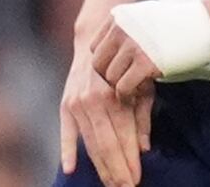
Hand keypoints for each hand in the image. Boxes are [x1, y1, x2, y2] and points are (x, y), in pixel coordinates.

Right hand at [60, 41, 152, 186]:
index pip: (124, 138)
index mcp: (117, 94)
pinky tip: (70, 168)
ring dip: (100, 167)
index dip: (130, 162)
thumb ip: (142, 117)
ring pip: (89, 144)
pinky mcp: (64, 105)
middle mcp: (95, 100)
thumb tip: (144, 149)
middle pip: (106, 145)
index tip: (136, 180)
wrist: (96, 38)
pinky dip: (67, 150)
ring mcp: (77, 104)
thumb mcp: (143, 85)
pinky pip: (66, 133)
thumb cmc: (127, 65)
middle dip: (117, 171)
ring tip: (110, 184)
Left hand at [92, 15, 167, 101]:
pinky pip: (123, 88)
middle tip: (128, 81)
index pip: (96, 48)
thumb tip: (108, 51)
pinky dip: (131, 94)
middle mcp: (121, 28)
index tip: (123, 68)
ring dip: (121, 86)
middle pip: (98, 64)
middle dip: (110, 77)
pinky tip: (144, 88)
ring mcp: (132, 45)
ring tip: (138, 84)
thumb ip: (125, 29)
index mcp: (120, 16)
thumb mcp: (146, 16)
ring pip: (109, 78)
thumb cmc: (181, 22)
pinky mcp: (145, 63)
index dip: (108, 62)